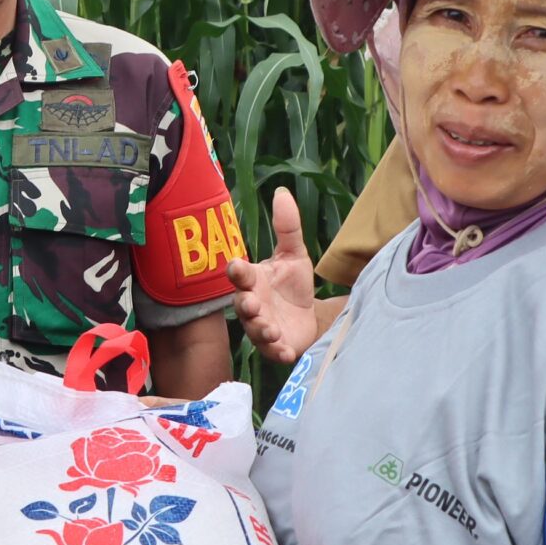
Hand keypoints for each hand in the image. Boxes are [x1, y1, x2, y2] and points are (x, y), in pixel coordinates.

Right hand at [226, 188, 320, 363]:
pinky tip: (285, 351)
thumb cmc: (292, 284)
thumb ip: (287, 227)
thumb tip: (281, 192)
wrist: (308, 317)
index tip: (237, 266)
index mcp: (253, 281)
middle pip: (243, 305)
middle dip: (246, 305)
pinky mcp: (277, 347)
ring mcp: (263, 327)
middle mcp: (253, 304)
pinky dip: (278, 352)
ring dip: (261, 329)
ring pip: (256, 331)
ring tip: (271, 328)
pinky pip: (274, 351)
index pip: (239, 274)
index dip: (237, 271)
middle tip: (252, 303)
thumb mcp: (294, 254)